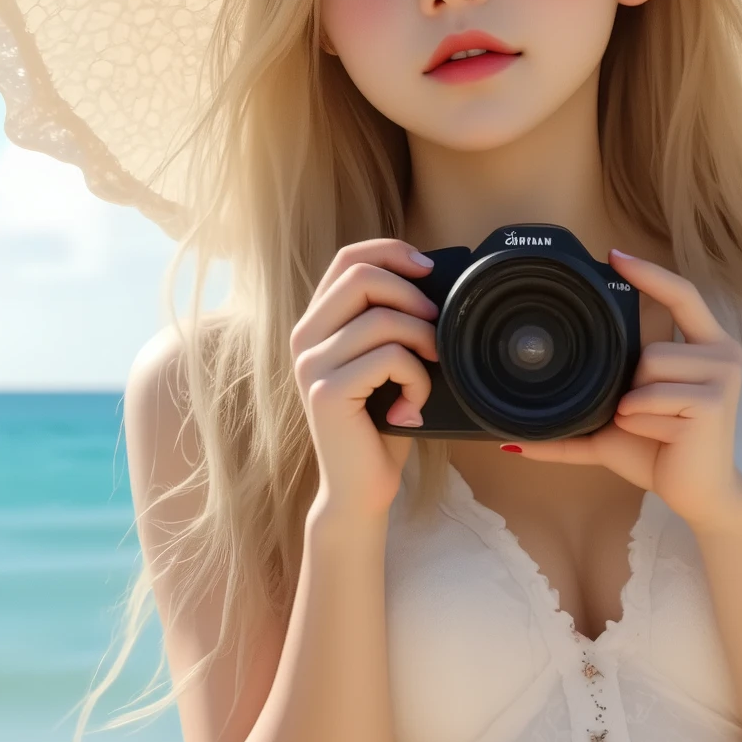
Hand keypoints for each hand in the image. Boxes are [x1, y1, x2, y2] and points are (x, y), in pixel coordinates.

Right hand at [290, 239, 437, 522]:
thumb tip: (435, 283)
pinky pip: (390, 358)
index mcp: (317, 324)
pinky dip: (418, 379)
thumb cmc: (382, 425)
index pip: (348, 259)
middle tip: (436, 334)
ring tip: (428, 379)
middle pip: (362, 278)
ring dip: (424, 345)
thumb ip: (392, 323)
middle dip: (414, 297)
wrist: (361, 488)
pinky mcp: (326, 391)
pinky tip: (413, 407)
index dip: (392, 252)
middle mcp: (304, 338)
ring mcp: (311, 363)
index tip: (429, 271)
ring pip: (383, 319)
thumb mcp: (387, 363)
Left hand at [511, 250, 741, 534]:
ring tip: (655, 428)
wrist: (699, 495)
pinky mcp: (713, 403)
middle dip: (631, 387)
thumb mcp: (616, 430)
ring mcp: (721, 377)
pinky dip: (641, 423)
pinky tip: (665, 438)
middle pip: (646, 348)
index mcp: (705, 347)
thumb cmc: (661, 454)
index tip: (613, 256)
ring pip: (646, 369)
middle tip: (646, 418)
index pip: (681, 295)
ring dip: (634, 408)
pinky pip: (647, 400)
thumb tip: (510, 440)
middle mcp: (721, 354)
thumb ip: (572, 424)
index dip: (648, 274)